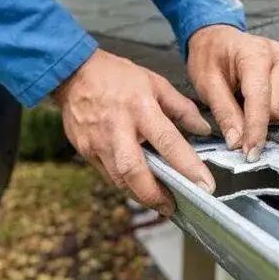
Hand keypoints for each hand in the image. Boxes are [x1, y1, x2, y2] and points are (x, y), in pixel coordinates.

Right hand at [52, 49, 215, 215]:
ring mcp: (98, 142)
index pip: (168, 142)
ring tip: (160, 202)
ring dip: (141, 196)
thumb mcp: (156, 83)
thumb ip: (182, 108)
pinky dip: (125, 185)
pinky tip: (139, 188)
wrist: (74, 73)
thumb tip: (203, 129)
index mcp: (140, 107)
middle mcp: (118, 127)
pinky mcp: (86, 150)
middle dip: (155, 195)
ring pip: (119, 180)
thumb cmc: (116, 76)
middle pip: (135, 171)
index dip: (188, 167)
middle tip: (174, 206)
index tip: (204, 185)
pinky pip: (108, 176)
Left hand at [187, 25, 278, 160]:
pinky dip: (270, 111)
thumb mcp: (206, 84)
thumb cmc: (209, 56)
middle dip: (258, 122)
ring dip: (265, 117)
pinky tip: (255, 104)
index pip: (261, 100)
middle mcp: (278, 57)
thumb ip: (224, 113)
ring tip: (243, 106)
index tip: (249, 152)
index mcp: (255, 54)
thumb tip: (237, 142)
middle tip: (235, 119)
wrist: (216, 38)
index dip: (255, 130)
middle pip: (278, 108)